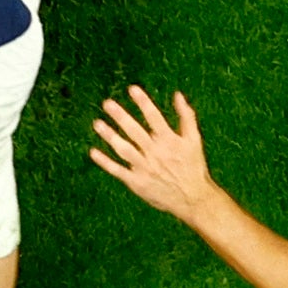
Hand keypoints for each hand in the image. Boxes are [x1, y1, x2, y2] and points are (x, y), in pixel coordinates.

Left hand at [88, 85, 221, 220]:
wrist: (193, 199)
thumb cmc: (194, 167)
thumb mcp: (194, 140)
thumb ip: (186, 116)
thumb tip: (178, 94)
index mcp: (170, 141)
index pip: (154, 117)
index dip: (143, 102)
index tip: (132, 88)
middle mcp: (155, 153)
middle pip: (135, 131)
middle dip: (120, 116)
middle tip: (107, 103)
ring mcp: (145, 168)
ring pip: (124, 149)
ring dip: (110, 136)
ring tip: (97, 123)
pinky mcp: (137, 182)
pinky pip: (118, 171)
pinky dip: (105, 162)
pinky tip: (93, 152)